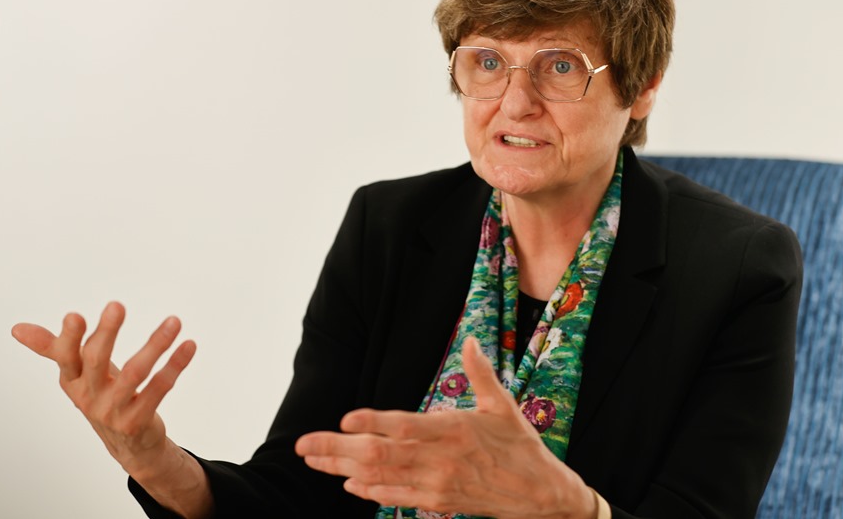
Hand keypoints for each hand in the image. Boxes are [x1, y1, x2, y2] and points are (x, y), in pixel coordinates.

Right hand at [11, 302, 195, 481]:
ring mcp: (114, 410)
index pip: (66, 357)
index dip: (68, 339)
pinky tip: (189, 345)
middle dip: (106, 333)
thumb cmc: (103, 396)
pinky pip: (159, 388)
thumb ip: (54, 347)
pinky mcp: (138, 420)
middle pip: (95, 361)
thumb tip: (17, 328)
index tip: (74, 316)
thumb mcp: (79, 373)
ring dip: (155, 344)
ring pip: (135, 373)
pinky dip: (175, 365)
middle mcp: (89, 396)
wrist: (128, 444)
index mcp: (72, 381)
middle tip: (116, 305)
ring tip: (174, 321)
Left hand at [296, 337, 599, 518]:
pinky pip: (395, 498)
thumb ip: (481, 372)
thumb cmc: (520, 446)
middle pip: (379, 455)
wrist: (539, 496)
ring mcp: (436, 484)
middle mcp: (440, 459)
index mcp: (454, 429)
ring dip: (342, 469)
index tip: (344, 419)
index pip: (405, 426)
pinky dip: (369, 491)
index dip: (373, 422)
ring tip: (313, 460)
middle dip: (336, 450)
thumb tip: (469, 339)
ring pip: (380, 477)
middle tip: (303, 444)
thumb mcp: (504, 405)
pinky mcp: (437, 502)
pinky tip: (348, 483)